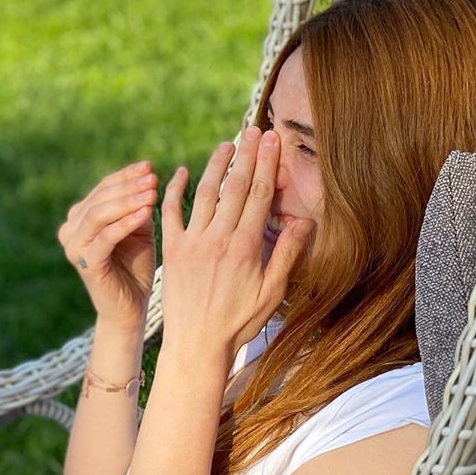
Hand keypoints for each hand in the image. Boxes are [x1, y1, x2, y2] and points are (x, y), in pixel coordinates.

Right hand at [58, 161, 158, 332]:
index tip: (149, 166)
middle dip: (128, 186)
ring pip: (98, 214)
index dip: (125, 176)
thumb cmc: (135, 267)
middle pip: (99, 199)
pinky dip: (126, 223)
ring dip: (127, 201)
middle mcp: (70, 231)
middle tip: (153, 178)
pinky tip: (147, 212)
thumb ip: (137, 205)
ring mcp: (74, 248)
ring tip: (153, 192)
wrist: (130, 307)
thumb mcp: (138, 229)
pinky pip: (106, 237)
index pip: (102, 189)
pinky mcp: (85, 264)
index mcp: (79, 219)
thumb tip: (148, 174)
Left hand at [160, 127, 310, 361]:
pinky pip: (170, 213)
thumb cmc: (238, 323)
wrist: (196, 345)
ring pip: (204, 194)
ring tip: (225, 144)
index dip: (267, 164)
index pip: (259, 195)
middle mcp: (218, 239)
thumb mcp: (272, 293)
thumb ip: (286, 254)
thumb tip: (305, 221)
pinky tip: (181, 171)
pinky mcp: (172, 251)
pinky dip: (174, 190)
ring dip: (215, 165)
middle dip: (246, 155)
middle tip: (254, 129)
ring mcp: (192, 243)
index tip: (272, 140)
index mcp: (246, 247)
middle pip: (235, 187)